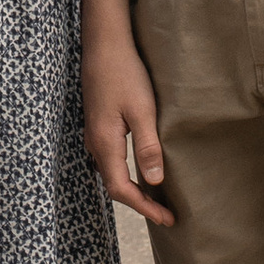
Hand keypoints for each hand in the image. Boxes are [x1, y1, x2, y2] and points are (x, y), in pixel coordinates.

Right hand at [82, 22, 171, 226]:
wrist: (103, 44)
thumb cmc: (125, 73)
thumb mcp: (142, 110)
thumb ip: (148, 147)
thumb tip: (155, 182)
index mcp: (105, 144)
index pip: (121, 190)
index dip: (145, 207)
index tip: (168, 219)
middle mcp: (95, 144)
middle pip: (114, 186)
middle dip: (140, 203)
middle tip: (166, 214)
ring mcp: (94, 134)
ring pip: (112, 173)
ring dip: (133, 189)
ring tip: (157, 198)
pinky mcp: (99, 125)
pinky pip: (111, 159)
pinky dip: (127, 172)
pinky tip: (142, 169)